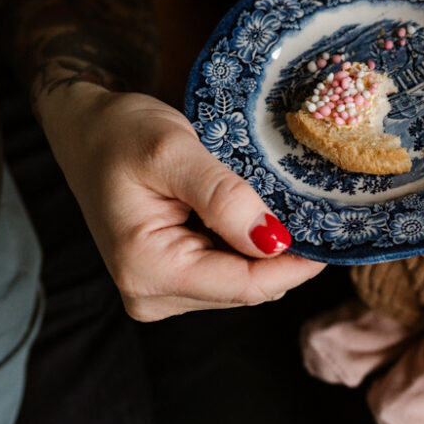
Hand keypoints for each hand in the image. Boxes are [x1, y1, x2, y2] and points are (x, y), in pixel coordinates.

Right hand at [37, 83, 325, 320]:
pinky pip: (228, 272)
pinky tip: (250, 215)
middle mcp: (150, 294)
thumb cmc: (121, 133)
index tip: (335, 234)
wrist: (88, 129)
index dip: (296, 265)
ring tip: (269, 202)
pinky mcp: (169, 281)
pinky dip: (248, 246)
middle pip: (247, 289)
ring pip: (243, 283)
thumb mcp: (173, 151)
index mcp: (147, 269)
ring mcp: (159, 291)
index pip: (246, 287)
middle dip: (283, 255)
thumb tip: (273, 241)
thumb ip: (223, 197)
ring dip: (265, 249)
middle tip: (309, 207)